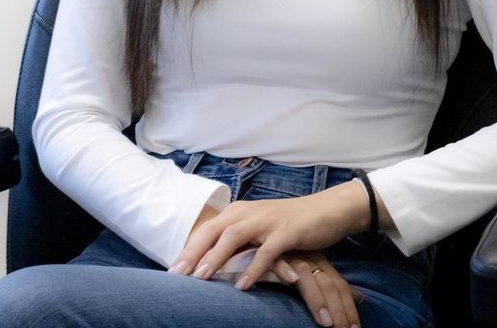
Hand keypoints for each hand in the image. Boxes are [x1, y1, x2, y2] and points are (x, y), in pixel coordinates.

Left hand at [168, 189, 362, 290]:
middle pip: (213, 231)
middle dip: (193, 253)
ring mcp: (267, 221)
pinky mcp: (286, 232)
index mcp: (238, 212)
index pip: (206, 230)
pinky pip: (266, 252)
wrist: (325, 211)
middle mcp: (248, 213)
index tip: (171, 272)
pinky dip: (253, 269)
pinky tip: (242, 286)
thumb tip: (212, 263)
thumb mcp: (258, 231)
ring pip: (234, 238)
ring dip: (216, 258)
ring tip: (201, 278)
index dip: (187, 249)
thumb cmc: (287, 225)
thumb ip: (238, 244)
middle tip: (176, 276)